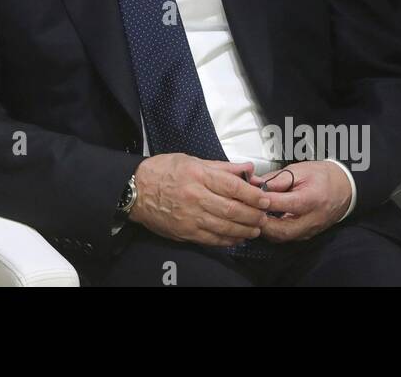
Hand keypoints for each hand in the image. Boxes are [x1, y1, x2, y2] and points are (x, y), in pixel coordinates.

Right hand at [128, 154, 269, 246]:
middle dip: (253, 215)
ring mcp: (190, 217)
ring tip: (255, 228)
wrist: (134, 190)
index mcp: (198, 175)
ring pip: (225, 227)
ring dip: (245, 230)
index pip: (233, 186)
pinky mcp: (185, 232)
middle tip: (264, 216)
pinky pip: (212, 239)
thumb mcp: (191, 160)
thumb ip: (222, 167)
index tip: (265, 199)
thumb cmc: (162, 171)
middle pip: (232, 209)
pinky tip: (237, 237)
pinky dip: (228, 240)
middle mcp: (195, 196)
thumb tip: (248, 169)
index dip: (253, 195)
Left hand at [252, 161, 352, 242]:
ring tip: (253, 216)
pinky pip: (286, 237)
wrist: (344, 188)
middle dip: (262, 223)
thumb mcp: (300, 170)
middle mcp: (312, 219)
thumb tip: (256, 184)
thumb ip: (277, 179)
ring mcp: (310, 230)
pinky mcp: (307, 234)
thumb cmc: (323, 177)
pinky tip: (264, 220)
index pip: (285, 204)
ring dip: (265, 229)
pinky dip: (272, 231)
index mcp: (312, 199)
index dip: (265, 201)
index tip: (249, 196)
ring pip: (282, 237)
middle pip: (283, 230)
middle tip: (247, 212)